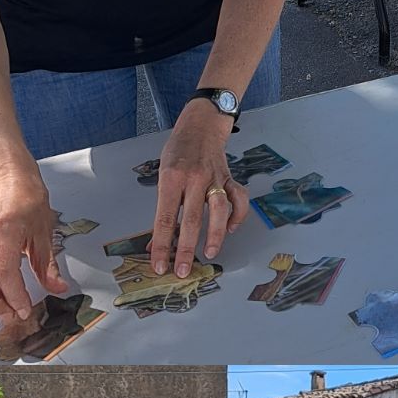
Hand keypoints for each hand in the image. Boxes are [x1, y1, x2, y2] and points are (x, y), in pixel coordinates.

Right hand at [0, 161, 65, 320]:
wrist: (6, 179)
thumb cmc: (27, 200)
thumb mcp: (45, 232)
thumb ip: (48, 265)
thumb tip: (57, 288)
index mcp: (6, 229)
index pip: (5, 271)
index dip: (14, 295)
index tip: (25, 310)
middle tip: (11, 315)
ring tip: (4, 309)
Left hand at [148, 101, 240, 279]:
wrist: (201, 125)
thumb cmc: (178, 151)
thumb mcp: (162, 173)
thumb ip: (164, 206)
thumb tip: (158, 240)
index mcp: (171, 178)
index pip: (164, 218)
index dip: (161, 245)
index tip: (159, 264)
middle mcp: (194, 179)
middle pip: (191, 220)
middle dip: (185, 249)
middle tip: (182, 271)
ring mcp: (216, 179)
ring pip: (218, 211)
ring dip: (215, 235)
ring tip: (209, 254)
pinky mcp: (231, 178)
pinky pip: (239, 200)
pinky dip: (237, 217)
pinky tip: (230, 229)